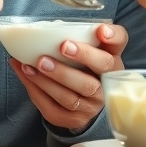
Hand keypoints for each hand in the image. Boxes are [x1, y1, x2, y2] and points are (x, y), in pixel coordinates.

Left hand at [10, 23, 126, 130]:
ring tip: (31, 65)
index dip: (112, 38)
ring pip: (70, 97)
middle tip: (61, 47)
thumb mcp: (92, 51)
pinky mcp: (72, 120)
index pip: (119, 46)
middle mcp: (105, 87)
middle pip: (94, 80)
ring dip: (48, 80)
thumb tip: (48, 26)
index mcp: (112, 62)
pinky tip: (26, 75)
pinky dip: (36, 90)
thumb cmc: (85, 68)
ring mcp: (89, 107)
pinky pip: (52, 108)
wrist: (86, 103)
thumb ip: (82, 37)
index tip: (100, 30)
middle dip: (76, 63)